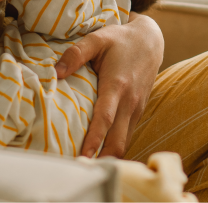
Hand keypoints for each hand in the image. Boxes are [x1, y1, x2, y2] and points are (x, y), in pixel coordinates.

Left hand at [55, 13, 163, 157]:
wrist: (151, 40)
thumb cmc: (121, 40)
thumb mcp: (98, 38)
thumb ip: (76, 53)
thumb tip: (55, 72)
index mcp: (117, 85)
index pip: (105, 119)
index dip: (94, 139)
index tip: (83, 156)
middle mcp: (129, 101)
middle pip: (118, 140)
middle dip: (102, 158)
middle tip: (82, 169)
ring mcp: (136, 108)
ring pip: (125, 141)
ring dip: (109, 155)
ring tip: (89, 166)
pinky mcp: (138, 110)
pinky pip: (127, 134)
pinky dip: (115, 146)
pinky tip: (101, 152)